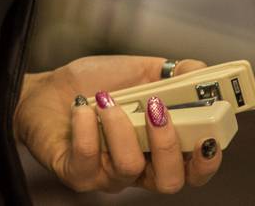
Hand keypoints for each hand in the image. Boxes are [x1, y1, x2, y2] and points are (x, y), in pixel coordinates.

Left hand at [15, 55, 223, 193]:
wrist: (45, 90)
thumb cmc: (95, 84)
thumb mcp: (140, 71)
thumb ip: (176, 74)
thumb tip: (205, 72)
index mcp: (158, 148)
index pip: (193, 170)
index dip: (207, 161)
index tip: (210, 136)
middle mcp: (137, 169)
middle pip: (169, 182)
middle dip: (168, 145)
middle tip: (157, 109)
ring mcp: (106, 175)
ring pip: (128, 167)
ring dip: (121, 127)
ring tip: (106, 99)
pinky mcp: (76, 174)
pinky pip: (88, 160)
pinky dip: (88, 129)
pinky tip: (82, 107)